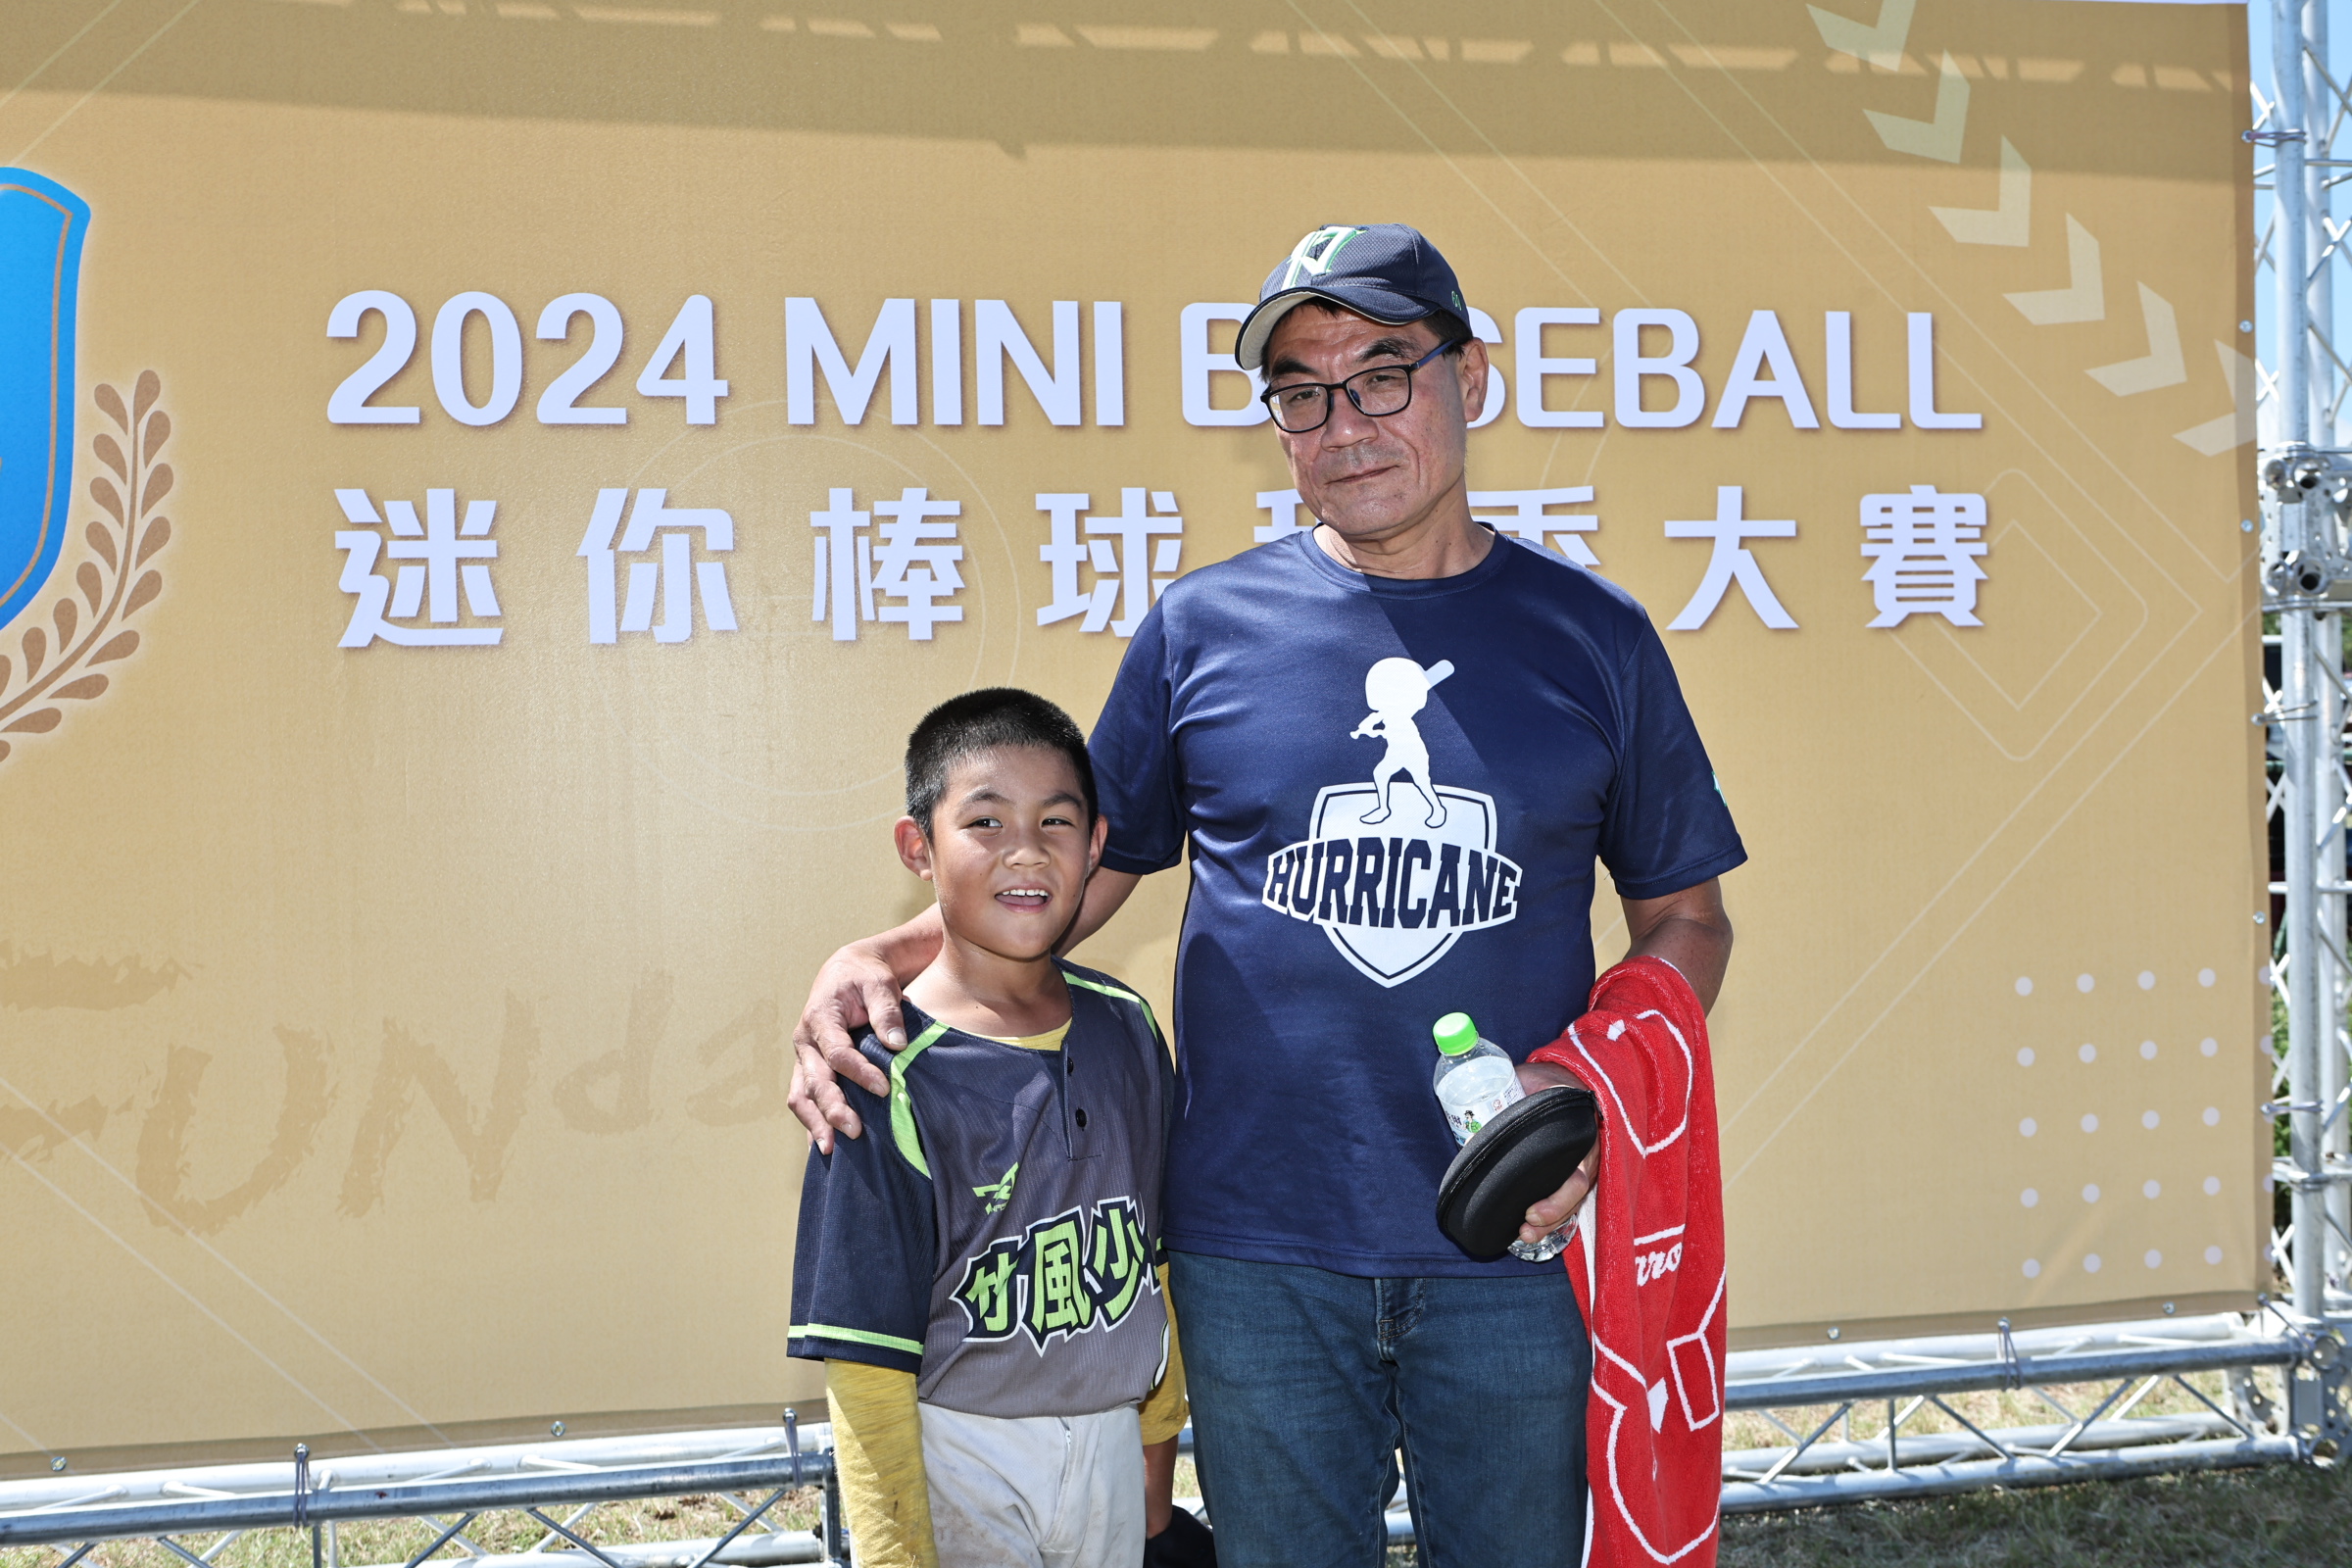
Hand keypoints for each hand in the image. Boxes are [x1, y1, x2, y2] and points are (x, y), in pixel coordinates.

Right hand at [788, 939, 908, 1152]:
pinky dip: (811, 1122)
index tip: (884, 1089)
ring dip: (815, 1123)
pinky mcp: (809, 1068)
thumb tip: (896, 1045)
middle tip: (854, 1131)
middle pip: (814, 1081)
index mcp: (821, 1018)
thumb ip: (887, 1011)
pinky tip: (822, 1147)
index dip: (859, 1073)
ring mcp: (804, 1057)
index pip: (837, 1054)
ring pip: (801, 1095)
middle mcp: (806, 1041)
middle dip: (832, 1109)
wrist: (848, 971)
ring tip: (830, 1150)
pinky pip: (803, 1098)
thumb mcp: (880, 983)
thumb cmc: (865, 977)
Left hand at [1514, 1060, 1599, 1243]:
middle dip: (1550, 1218)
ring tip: (1524, 1235)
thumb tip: (1481, 1115)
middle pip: (1574, 1198)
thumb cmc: (1548, 1083)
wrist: (1566, 1080)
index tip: (1532, 1211)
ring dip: (1549, 1226)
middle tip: (1525, 1227)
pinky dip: (1549, 1220)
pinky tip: (1527, 1231)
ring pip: (1571, 1204)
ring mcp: (1580, 1169)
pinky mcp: (1568, 1175)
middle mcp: (1586, 1159)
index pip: (1578, 1177)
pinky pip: (1564, 1201)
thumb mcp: (1536, 1081)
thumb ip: (1518, 1092)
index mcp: (1582, 1139)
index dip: (1557, 1200)